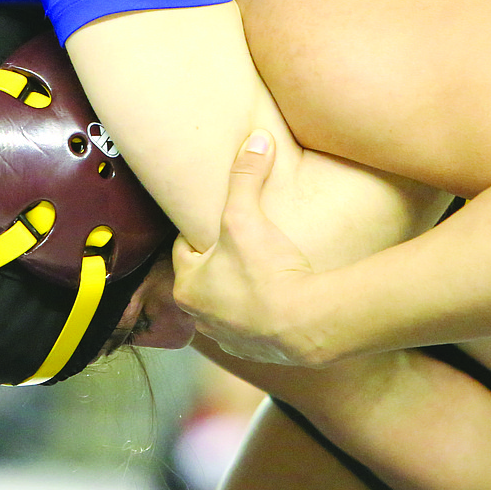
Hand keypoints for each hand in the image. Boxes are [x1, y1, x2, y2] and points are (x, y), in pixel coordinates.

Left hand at [171, 130, 329, 365]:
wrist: (305, 325)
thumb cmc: (265, 272)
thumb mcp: (248, 215)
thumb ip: (247, 176)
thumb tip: (256, 139)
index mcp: (187, 288)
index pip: (185, 250)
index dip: (200, 230)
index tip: (217, 218)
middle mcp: (201, 317)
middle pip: (206, 278)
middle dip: (220, 261)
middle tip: (241, 240)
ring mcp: (228, 338)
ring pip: (226, 304)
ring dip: (238, 289)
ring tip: (260, 267)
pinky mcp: (256, 350)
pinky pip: (252, 326)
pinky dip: (261, 313)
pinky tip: (278, 297)